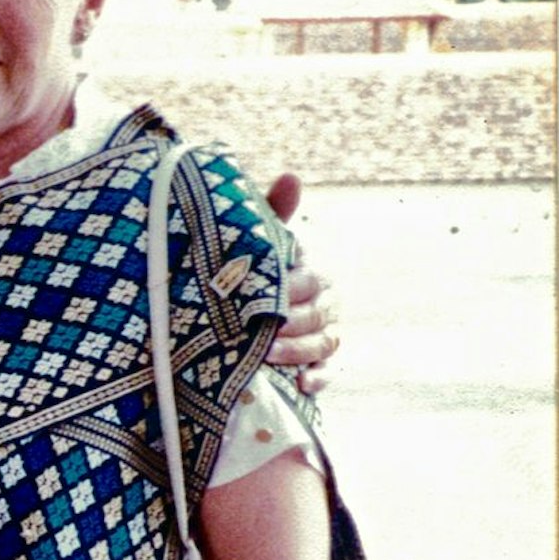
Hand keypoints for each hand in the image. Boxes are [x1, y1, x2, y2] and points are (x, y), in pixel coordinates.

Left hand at [264, 173, 339, 393]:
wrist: (229, 322)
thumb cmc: (247, 274)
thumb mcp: (255, 245)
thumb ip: (271, 214)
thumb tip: (292, 176)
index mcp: (311, 273)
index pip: (310, 277)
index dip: (290, 284)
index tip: (267, 287)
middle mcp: (325, 303)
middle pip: (318, 311)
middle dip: (291, 318)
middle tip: (261, 325)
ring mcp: (325, 335)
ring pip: (324, 342)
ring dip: (298, 349)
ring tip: (266, 353)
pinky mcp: (321, 366)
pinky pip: (329, 373)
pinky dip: (317, 378)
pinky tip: (300, 383)